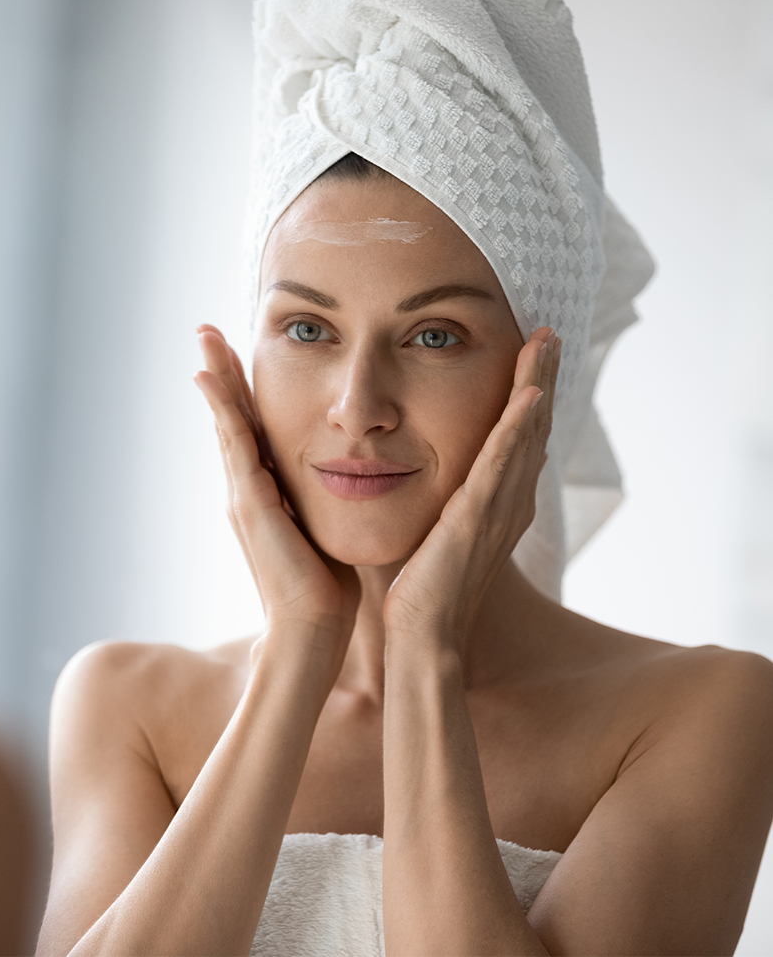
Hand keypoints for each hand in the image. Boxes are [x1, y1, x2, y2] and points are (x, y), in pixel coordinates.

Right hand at [193, 325, 359, 643]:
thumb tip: (350, 479)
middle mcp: (249, 487)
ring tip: (205, 336)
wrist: (314, 627)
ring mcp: (243, 493)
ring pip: (227, 422)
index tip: (241, 352)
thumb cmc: (327, 585)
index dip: (245, 391)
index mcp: (269, 491)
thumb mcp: (326, 527)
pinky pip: (234, 444)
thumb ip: (324, 501)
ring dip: (217, 376)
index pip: (254, 428)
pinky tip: (209, 376)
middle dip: (223, 372)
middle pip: (233, 416)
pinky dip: (220, 409)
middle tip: (208, 328)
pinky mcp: (249, 502)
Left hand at [382, 326, 560, 652]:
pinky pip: (501, 464)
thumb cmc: (424, 590)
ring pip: (524, 437)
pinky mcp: (477, 518)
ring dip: (537, 387)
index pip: (519, 440)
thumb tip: (433, 477)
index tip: (530, 357)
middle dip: (541, 380)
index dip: (529, 398)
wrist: (423, 636)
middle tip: (548, 335)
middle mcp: (509, 504)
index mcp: (499, 505)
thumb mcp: (440, 534)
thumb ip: (447, 503)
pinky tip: (528, 395)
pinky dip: (517, 428)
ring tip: (544, 343)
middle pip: (532, 430)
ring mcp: (498, 510)